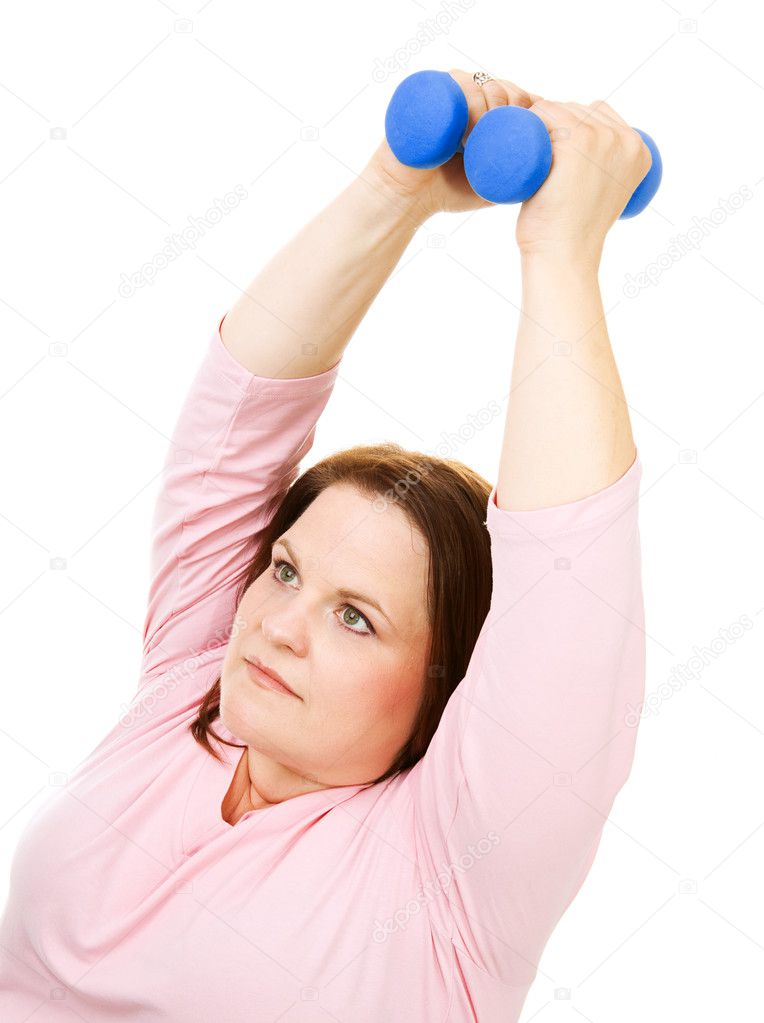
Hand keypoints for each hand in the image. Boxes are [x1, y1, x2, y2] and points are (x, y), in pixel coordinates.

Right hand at [365, 69, 542, 218]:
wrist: (405, 198)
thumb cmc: (446, 192)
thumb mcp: (492, 184)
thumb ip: (517, 177)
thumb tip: (551, 176)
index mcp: (486, 112)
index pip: (517, 96)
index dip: (528, 110)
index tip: (527, 137)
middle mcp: (469, 98)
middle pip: (502, 86)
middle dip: (509, 109)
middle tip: (499, 143)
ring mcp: (448, 93)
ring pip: (480, 82)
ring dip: (487, 106)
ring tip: (477, 142)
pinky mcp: (425, 93)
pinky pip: (451, 79)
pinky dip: (464, 93)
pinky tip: (467, 119)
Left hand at [514, 99, 652, 264]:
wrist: (563, 256)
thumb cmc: (573, 233)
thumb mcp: (601, 195)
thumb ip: (600, 172)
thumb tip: (582, 162)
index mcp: (639, 150)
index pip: (599, 113)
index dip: (571, 124)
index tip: (553, 149)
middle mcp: (625, 140)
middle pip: (578, 108)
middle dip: (553, 124)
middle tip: (536, 158)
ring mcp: (601, 139)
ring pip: (558, 109)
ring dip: (538, 125)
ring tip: (529, 157)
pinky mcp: (575, 143)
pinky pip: (543, 114)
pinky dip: (528, 122)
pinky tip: (521, 142)